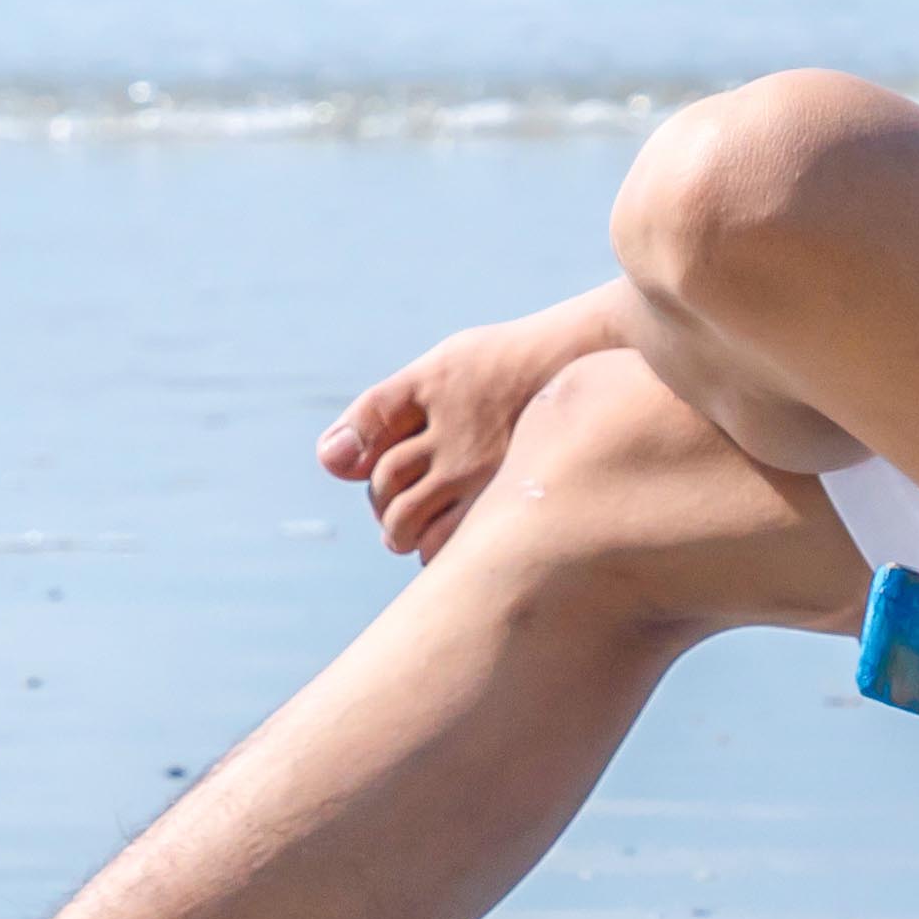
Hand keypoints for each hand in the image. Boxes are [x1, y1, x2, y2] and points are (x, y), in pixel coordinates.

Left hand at [316, 289, 619, 559]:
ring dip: (396, 531)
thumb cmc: (507, 368)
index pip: (367, 423)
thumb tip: (328, 462)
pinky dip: (429, 551)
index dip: (356, 451)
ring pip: (403, 517)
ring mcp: (477, 466)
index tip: (367, 464)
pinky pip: (443, 543)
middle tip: (394, 508)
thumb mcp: (442, 367)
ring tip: (405, 534)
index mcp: (432, 383)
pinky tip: (440, 543)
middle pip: (382, 479)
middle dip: (379, 499)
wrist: (590, 367)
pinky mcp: (501, 496)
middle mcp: (450, 428)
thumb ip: (383, 410)